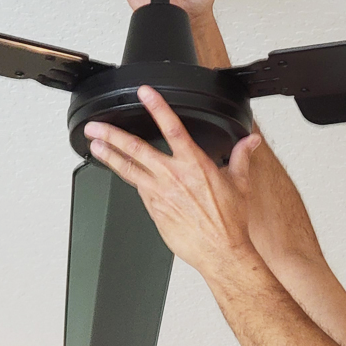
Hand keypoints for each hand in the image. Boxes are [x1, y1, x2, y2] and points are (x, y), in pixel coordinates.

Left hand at [83, 86, 261, 276]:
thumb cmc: (230, 221)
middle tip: (95, 127)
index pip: (172, 128)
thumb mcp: (240, 183)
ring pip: (128, 170)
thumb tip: (251, 141)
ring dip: (109, 156)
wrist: (221, 251)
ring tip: (95, 146)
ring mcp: (160, 194)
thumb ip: (241, 157)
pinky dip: (130, 180)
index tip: (144, 93)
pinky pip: (139, 191)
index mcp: (195, 164)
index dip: (157, 107)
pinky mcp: (154, 210)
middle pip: (135, 149)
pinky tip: (122, 175)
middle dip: (112, 135)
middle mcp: (173, 177)